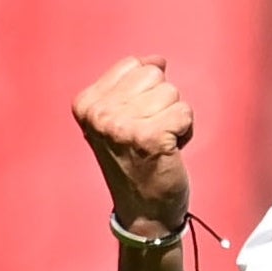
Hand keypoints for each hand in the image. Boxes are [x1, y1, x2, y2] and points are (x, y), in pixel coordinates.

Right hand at [72, 55, 193, 235]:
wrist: (143, 211)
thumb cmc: (136, 161)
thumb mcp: (121, 117)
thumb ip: (133, 85)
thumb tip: (156, 59)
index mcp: (86, 103)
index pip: (135, 65)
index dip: (147, 91)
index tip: (135, 121)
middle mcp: (99, 113)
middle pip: (155, 75)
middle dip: (162, 103)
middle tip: (149, 134)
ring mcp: (122, 126)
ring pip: (173, 93)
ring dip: (174, 118)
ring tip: (159, 143)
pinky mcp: (150, 138)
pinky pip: (185, 113)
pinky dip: (185, 131)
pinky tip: (170, 150)